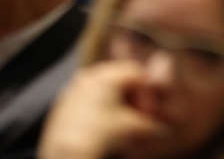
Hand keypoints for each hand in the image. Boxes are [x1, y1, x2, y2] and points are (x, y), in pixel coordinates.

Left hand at [38, 61, 167, 158]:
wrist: (67, 152)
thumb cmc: (101, 134)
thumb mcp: (132, 127)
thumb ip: (150, 123)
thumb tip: (161, 127)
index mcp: (105, 74)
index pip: (135, 72)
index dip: (146, 92)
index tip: (148, 112)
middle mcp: (88, 76)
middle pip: (118, 79)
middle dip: (131, 98)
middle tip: (136, 118)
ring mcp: (73, 88)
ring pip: (102, 89)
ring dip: (115, 103)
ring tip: (119, 124)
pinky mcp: (63, 103)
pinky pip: (86, 99)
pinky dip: (98, 109)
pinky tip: (102, 127)